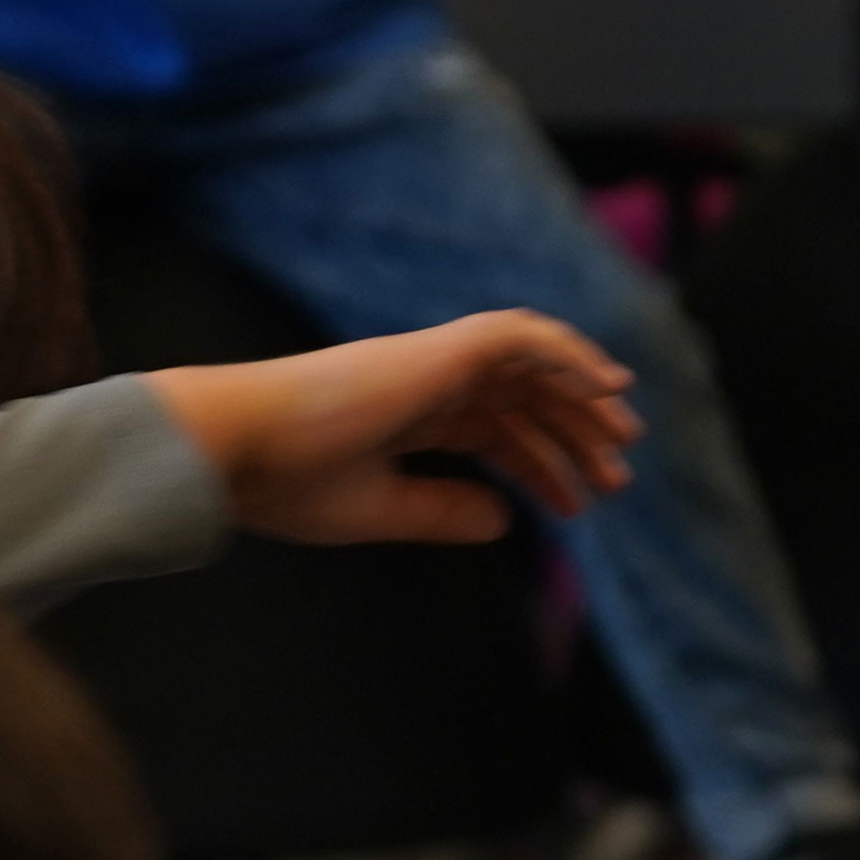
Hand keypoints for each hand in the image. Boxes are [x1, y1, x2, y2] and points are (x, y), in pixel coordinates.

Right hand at [142, 313, 639, 545]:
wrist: (235, 448)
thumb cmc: (286, 482)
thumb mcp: (379, 509)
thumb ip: (441, 512)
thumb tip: (507, 521)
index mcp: (408, 416)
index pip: (494, 429)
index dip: (540, 463)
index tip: (576, 506)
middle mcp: (426, 381)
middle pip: (522, 398)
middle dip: (573, 433)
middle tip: (618, 478)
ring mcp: (433, 360)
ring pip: (532, 366)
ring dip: (582, 398)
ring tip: (624, 442)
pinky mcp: (439, 349)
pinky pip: (522, 338)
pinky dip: (568, 354)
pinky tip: (607, 389)